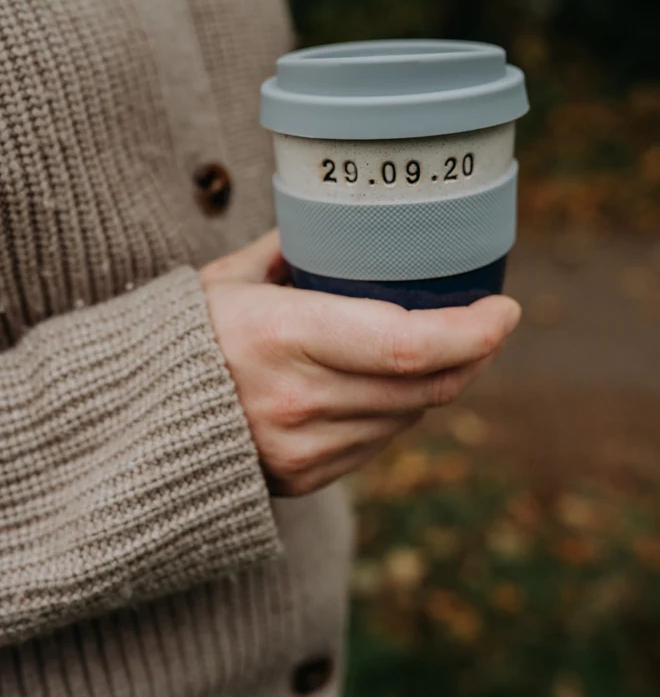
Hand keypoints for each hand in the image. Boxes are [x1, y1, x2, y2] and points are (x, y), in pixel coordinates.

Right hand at [200, 231, 520, 496]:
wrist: (137, 420)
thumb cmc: (183, 336)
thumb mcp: (231, 278)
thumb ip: (291, 247)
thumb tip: (339, 220)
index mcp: (285, 336)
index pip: (409, 346)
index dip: (473, 331)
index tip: (504, 308)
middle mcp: (301, 401)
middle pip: (427, 387)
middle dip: (474, 354)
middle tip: (488, 321)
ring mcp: (306, 449)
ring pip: (411, 416)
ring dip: (440, 382)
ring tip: (442, 346)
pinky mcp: (308, 478)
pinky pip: (382, 442)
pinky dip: (401, 409)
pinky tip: (392, 383)